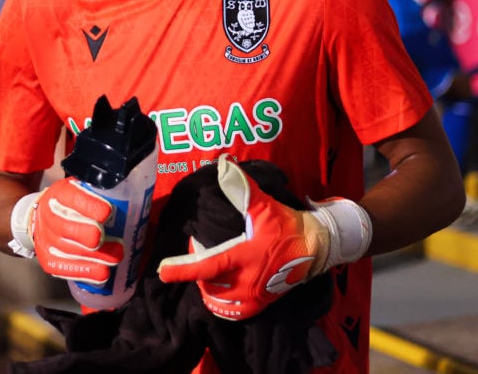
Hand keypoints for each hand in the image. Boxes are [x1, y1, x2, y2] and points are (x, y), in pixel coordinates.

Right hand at [24, 178, 123, 284]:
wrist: (43, 219)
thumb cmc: (73, 203)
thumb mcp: (82, 188)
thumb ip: (99, 190)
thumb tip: (129, 190)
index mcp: (59, 194)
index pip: (71, 197)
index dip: (88, 205)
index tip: (107, 211)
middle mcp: (49, 216)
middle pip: (65, 227)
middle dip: (87, 234)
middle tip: (105, 237)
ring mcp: (46, 240)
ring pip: (67, 250)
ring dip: (93, 256)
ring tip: (116, 257)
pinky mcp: (48, 260)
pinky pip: (65, 269)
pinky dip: (85, 272)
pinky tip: (102, 273)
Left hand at [157, 155, 329, 320]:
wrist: (316, 247)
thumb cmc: (285, 225)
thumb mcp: (263, 206)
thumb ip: (241, 187)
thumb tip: (223, 165)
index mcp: (243, 257)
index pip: (206, 267)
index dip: (182, 270)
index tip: (161, 270)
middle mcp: (246, 281)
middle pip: (208, 285)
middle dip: (196, 273)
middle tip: (197, 255)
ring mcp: (254, 296)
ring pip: (218, 301)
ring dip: (207, 289)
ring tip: (206, 273)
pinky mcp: (261, 304)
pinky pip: (233, 313)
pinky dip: (221, 305)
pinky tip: (217, 292)